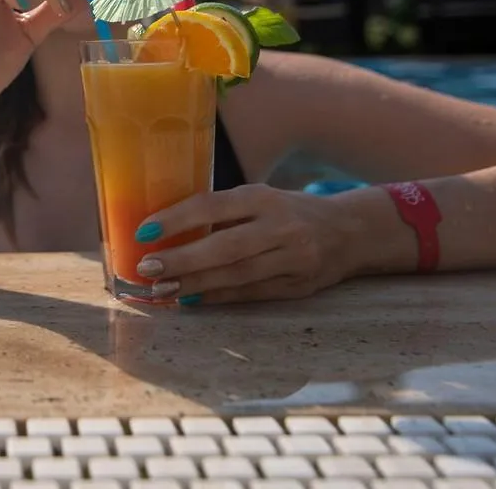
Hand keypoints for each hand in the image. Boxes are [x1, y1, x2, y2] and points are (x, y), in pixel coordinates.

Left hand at [132, 184, 359, 304]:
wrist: (351, 231)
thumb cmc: (290, 211)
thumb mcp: (260, 198)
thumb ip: (223, 212)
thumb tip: (166, 230)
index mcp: (264, 197)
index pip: (214, 205)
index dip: (177, 219)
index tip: (144, 231)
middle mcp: (280, 227)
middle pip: (225, 247)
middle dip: (182, 259)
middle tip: (147, 269)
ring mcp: (293, 258)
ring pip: (237, 275)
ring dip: (195, 284)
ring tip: (162, 289)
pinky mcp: (298, 286)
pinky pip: (251, 293)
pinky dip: (218, 297)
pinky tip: (191, 298)